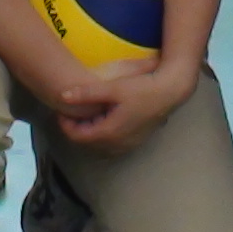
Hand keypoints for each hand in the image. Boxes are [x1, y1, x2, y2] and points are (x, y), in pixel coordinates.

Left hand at [56, 61, 191, 147]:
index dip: (65, 124)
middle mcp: (118, 143)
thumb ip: (87, 92)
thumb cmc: (142, 88)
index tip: (61, 110)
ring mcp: (128, 144)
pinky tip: (103, 117)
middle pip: (87, 143)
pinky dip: (101, 134)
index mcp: (109, 132)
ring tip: (84, 114)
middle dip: (76, 128)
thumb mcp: (113, 87)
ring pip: (99, 144)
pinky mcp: (135, 140)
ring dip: (89, 132)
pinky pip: (111, 143)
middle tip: (70, 111)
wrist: (171, 92)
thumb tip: (62, 95)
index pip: (78, 136)